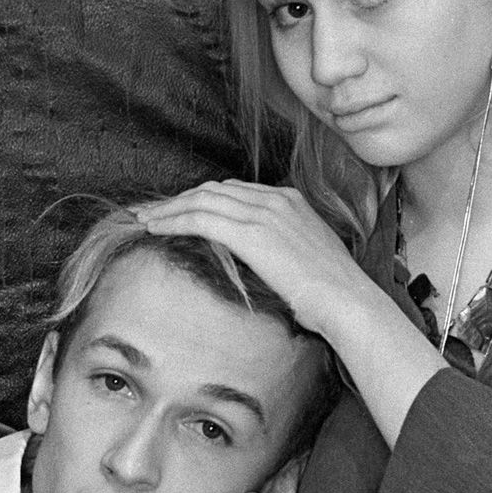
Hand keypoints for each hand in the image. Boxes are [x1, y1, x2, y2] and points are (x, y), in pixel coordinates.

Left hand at [131, 182, 378, 339]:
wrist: (347, 302)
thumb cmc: (329, 293)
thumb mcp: (302, 257)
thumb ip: (278, 246)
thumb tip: (255, 258)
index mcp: (289, 200)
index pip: (232, 190)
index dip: (200, 198)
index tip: (177, 210)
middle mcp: (276, 199)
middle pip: (212, 190)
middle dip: (178, 200)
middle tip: (150, 211)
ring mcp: (264, 213)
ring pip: (201, 200)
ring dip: (168, 209)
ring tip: (144, 220)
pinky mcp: (252, 233)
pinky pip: (201, 218)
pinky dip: (173, 221)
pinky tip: (155, 229)